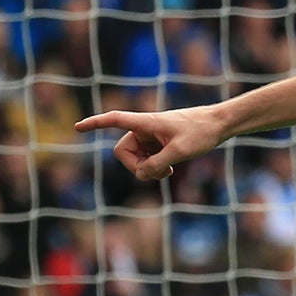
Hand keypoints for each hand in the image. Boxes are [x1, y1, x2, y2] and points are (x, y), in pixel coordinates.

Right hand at [76, 105, 225, 181]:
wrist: (218, 125)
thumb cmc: (201, 132)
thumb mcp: (180, 152)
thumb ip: (157, 165)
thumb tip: (141, 176)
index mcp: (145, 122)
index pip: (114, 120)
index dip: (95, 124)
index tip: (78, 127)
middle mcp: (143, 129)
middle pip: (123, 153)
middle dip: (137, 167)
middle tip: (158, 172)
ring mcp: (149, 138)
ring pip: (135, 160)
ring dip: (148, 169)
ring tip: (169, 169)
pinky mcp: (157, 145)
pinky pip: (146, 161)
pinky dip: (154, 168)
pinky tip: (170, 168)